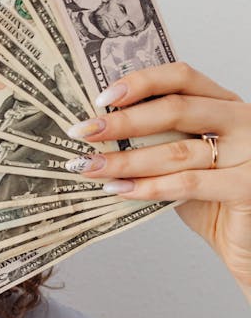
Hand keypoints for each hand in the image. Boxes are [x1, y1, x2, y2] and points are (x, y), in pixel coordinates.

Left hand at [64, 63, 250, 301]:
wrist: (246, 241)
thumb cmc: (212, 197)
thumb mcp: (186, 158)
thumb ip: (158, 139)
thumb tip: (99, 128)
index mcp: (225, 103)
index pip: (182, 77)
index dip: (140, 82)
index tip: (101, 97)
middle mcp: (242, 120)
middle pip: (176, 109)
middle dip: (122, 122)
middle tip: (83, 132)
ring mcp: (250, 152)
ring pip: (176, 150)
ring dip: (125, 159)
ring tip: (90, 166)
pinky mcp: (247, 186)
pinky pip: (188, 183)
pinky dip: (148, 187)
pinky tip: (119, 190)